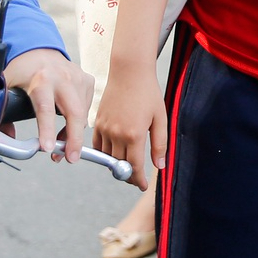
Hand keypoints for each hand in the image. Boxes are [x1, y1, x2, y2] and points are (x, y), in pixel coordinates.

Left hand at [1, 49, 94, 164]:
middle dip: (74, 138)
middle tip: (70, 158)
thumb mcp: (5, 85)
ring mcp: (77, 79)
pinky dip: (79, 121)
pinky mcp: (86, 80)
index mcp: (41, 79)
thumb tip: (9, 138)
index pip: (46, 108)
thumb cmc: (22, 68)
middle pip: (74, 112)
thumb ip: (2, 111)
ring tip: (62, 146)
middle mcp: (62, 78)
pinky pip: (86, 107)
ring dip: (74, 134)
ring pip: (82, 113)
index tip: (47, 147)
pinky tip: (69, 125)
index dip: (47, 130)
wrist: (38, 48)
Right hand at [90, 59, 166, 190]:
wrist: (129, 71)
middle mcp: (116, 134)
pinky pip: (98, 145)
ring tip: (126, 166)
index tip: (142, 186)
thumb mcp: (160, 118)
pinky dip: (104, 153)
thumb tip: (159, 166)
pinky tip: (114, 152)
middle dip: (128, 175)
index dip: (138, 180)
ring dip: (115, 165)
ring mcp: (105, 128)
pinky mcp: (97, 122)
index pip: (134, 167)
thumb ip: (160, 144)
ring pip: (107, 157)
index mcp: (134, 134)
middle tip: (136, 178)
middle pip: (119, 165)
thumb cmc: (148, 92)